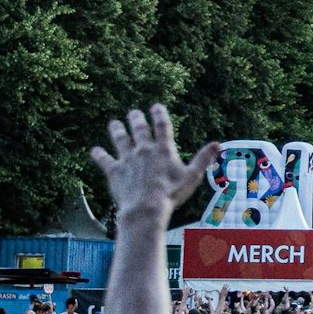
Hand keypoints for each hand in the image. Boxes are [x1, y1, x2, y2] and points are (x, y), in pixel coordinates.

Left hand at [90, 105, 218, 218]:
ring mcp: (127, 159)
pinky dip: (99, 154)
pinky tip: (94, 150)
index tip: (156, 106)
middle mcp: (144, 150)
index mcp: (163, 149)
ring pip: (120, 139)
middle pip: (139, 129)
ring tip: (114, 123)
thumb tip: (218, 144)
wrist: (145, 207)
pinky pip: (104, 160)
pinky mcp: (115, 171)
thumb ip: (203, 159)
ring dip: (117, 130)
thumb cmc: (171, 193)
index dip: (159, 114)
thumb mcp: (192, 176)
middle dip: (136, 119)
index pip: (162, 126)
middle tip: (133, 112)